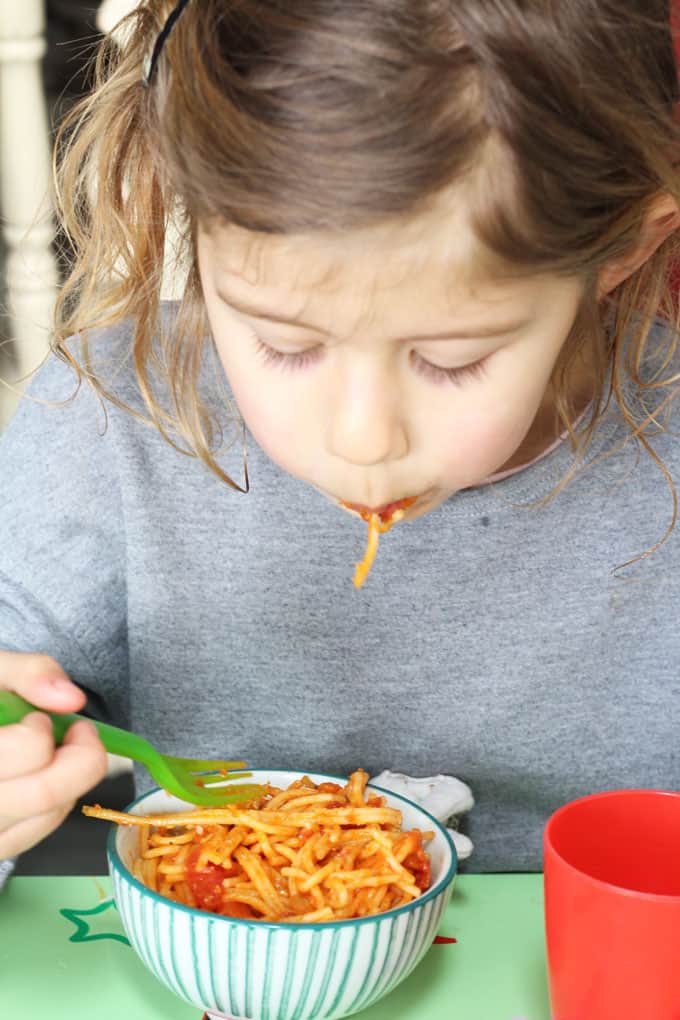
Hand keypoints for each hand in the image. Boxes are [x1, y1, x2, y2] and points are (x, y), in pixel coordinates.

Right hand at [0, 652, 107, 857]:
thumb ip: (30, 672)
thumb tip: (71, 698)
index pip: (24, 752)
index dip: (42, 729)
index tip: (40, 716)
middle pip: (45, 794)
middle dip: (80, 755)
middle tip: (76, 730)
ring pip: (50, 815)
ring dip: (70, 777)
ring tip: (53, 751)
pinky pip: (41, 830)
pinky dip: (58, 799)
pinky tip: (43, 775)